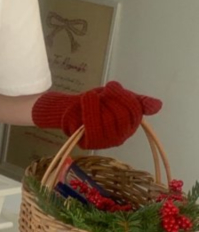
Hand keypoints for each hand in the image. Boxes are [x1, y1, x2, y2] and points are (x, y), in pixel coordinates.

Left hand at [32, 81, 161, 149]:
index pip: (134, 111)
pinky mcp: (90, 144)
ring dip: (98, 103)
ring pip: (106, 121)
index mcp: (131, 125)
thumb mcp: (119, 97)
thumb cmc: (98, 103)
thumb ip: (138, 101)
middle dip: (110, 100)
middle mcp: (120, 137)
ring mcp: (105, 142)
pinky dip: (89, 109)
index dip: (122, 96)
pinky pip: (92, 127)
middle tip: (101, 93)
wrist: (72, 108)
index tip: (111, 87)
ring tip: (91, 96)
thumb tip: (158, 106)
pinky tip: (86, 101)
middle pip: (121, 116)